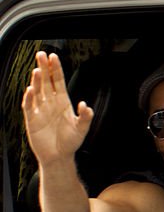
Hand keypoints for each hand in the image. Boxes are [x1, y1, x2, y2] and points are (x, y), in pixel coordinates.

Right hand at [21, 52, 92, 166]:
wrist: (59, 156)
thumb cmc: (71, 141)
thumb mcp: (82, 129)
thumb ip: (86, 117)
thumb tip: (86, 105)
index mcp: (63, 101)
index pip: (58, 81)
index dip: (56, 69)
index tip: (54, 57)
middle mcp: (50, 103)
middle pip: (46, 81)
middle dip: (44, 68)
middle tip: (41, 55)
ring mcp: (40, 110)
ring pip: (37, 91)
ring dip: (36, 81)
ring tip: (37, 70)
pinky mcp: (32, 119)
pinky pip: (29, 106)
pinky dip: (29, 98)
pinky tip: (30, 89)